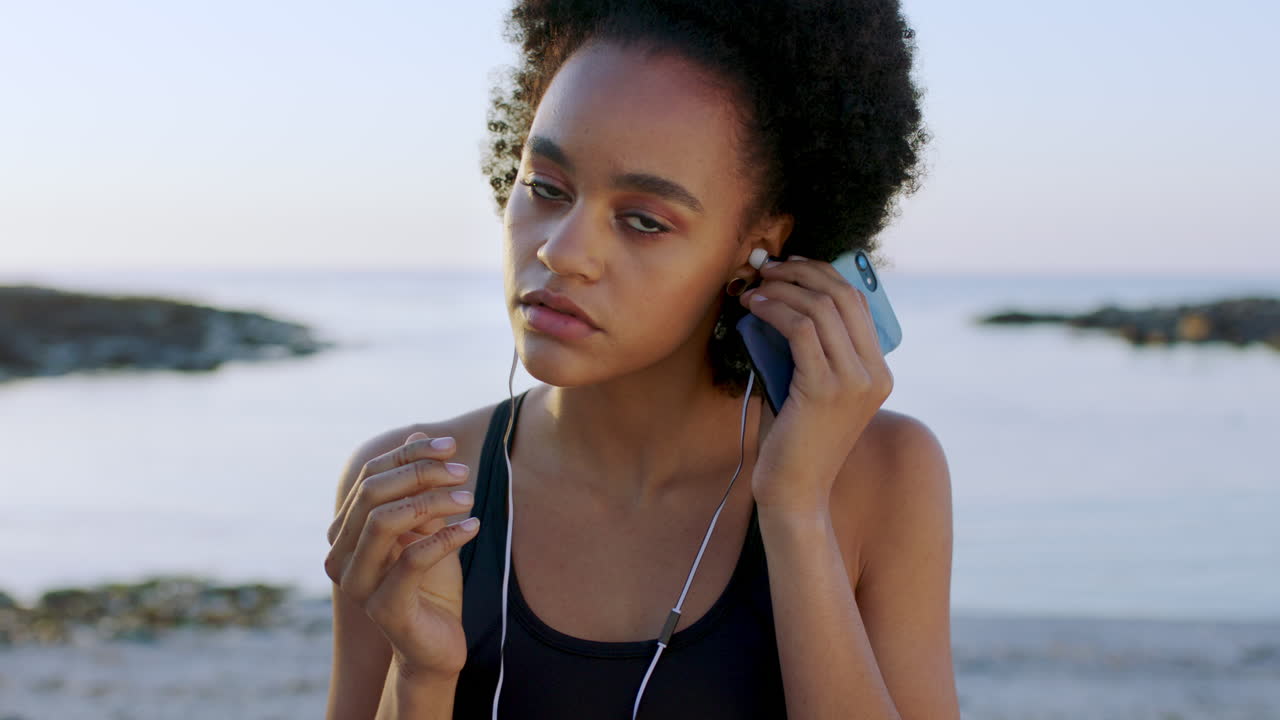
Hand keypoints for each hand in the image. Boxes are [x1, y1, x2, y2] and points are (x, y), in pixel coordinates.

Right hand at [325, 432, 479, 676]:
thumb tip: (419, 432)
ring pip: (384, 521)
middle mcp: (340, 557)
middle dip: (419, 473)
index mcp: (344, 533)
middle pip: (371, 494)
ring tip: (469, 498)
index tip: (450, 445)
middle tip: (462, 471)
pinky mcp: (385, 607)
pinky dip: (446, 536)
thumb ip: (418, 486)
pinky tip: (474, 527)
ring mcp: (358, 585)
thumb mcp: (427, 526)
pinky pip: (413, 559)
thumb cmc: (430, 584)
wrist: (436, 645)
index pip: (369, 477)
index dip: (409, 454)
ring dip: (432, 501)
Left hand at [738, 255, 893, 515]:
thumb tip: (780, 298)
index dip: (823, 275)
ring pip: (820, 308)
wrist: (794, 492)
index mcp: (878, 373)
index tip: (791, 265)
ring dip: (782, 288)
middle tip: (768, 267)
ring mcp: (855, 382)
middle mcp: (875, 374)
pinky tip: (753, 307)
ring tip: (754, 286)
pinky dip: (773, 310)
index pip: (858, 303)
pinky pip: (800, 329)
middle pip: (843, 297)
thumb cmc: (793, 440)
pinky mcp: (825, 389)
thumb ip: (808, 349)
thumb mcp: (808, 386)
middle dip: (802, 273)